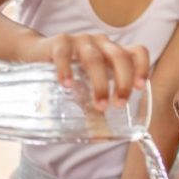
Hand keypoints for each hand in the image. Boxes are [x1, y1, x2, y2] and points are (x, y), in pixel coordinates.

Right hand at [23, 33, 149, 109]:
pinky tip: (67, 85)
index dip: (142, 67)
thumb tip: (102, 138)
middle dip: (123, 81)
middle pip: (119, 56)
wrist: (37, 53)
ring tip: (99, 105)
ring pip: (94, 58)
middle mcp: (100, 44)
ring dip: (99, 82)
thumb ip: (94, 107)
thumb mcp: (85, 88)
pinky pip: (64, 54)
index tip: (140, 87)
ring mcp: (80, 41)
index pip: (136, 52)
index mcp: (112, 53)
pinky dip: (66, 69)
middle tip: (119, 104)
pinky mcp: (59, 42)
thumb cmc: (69, 72)